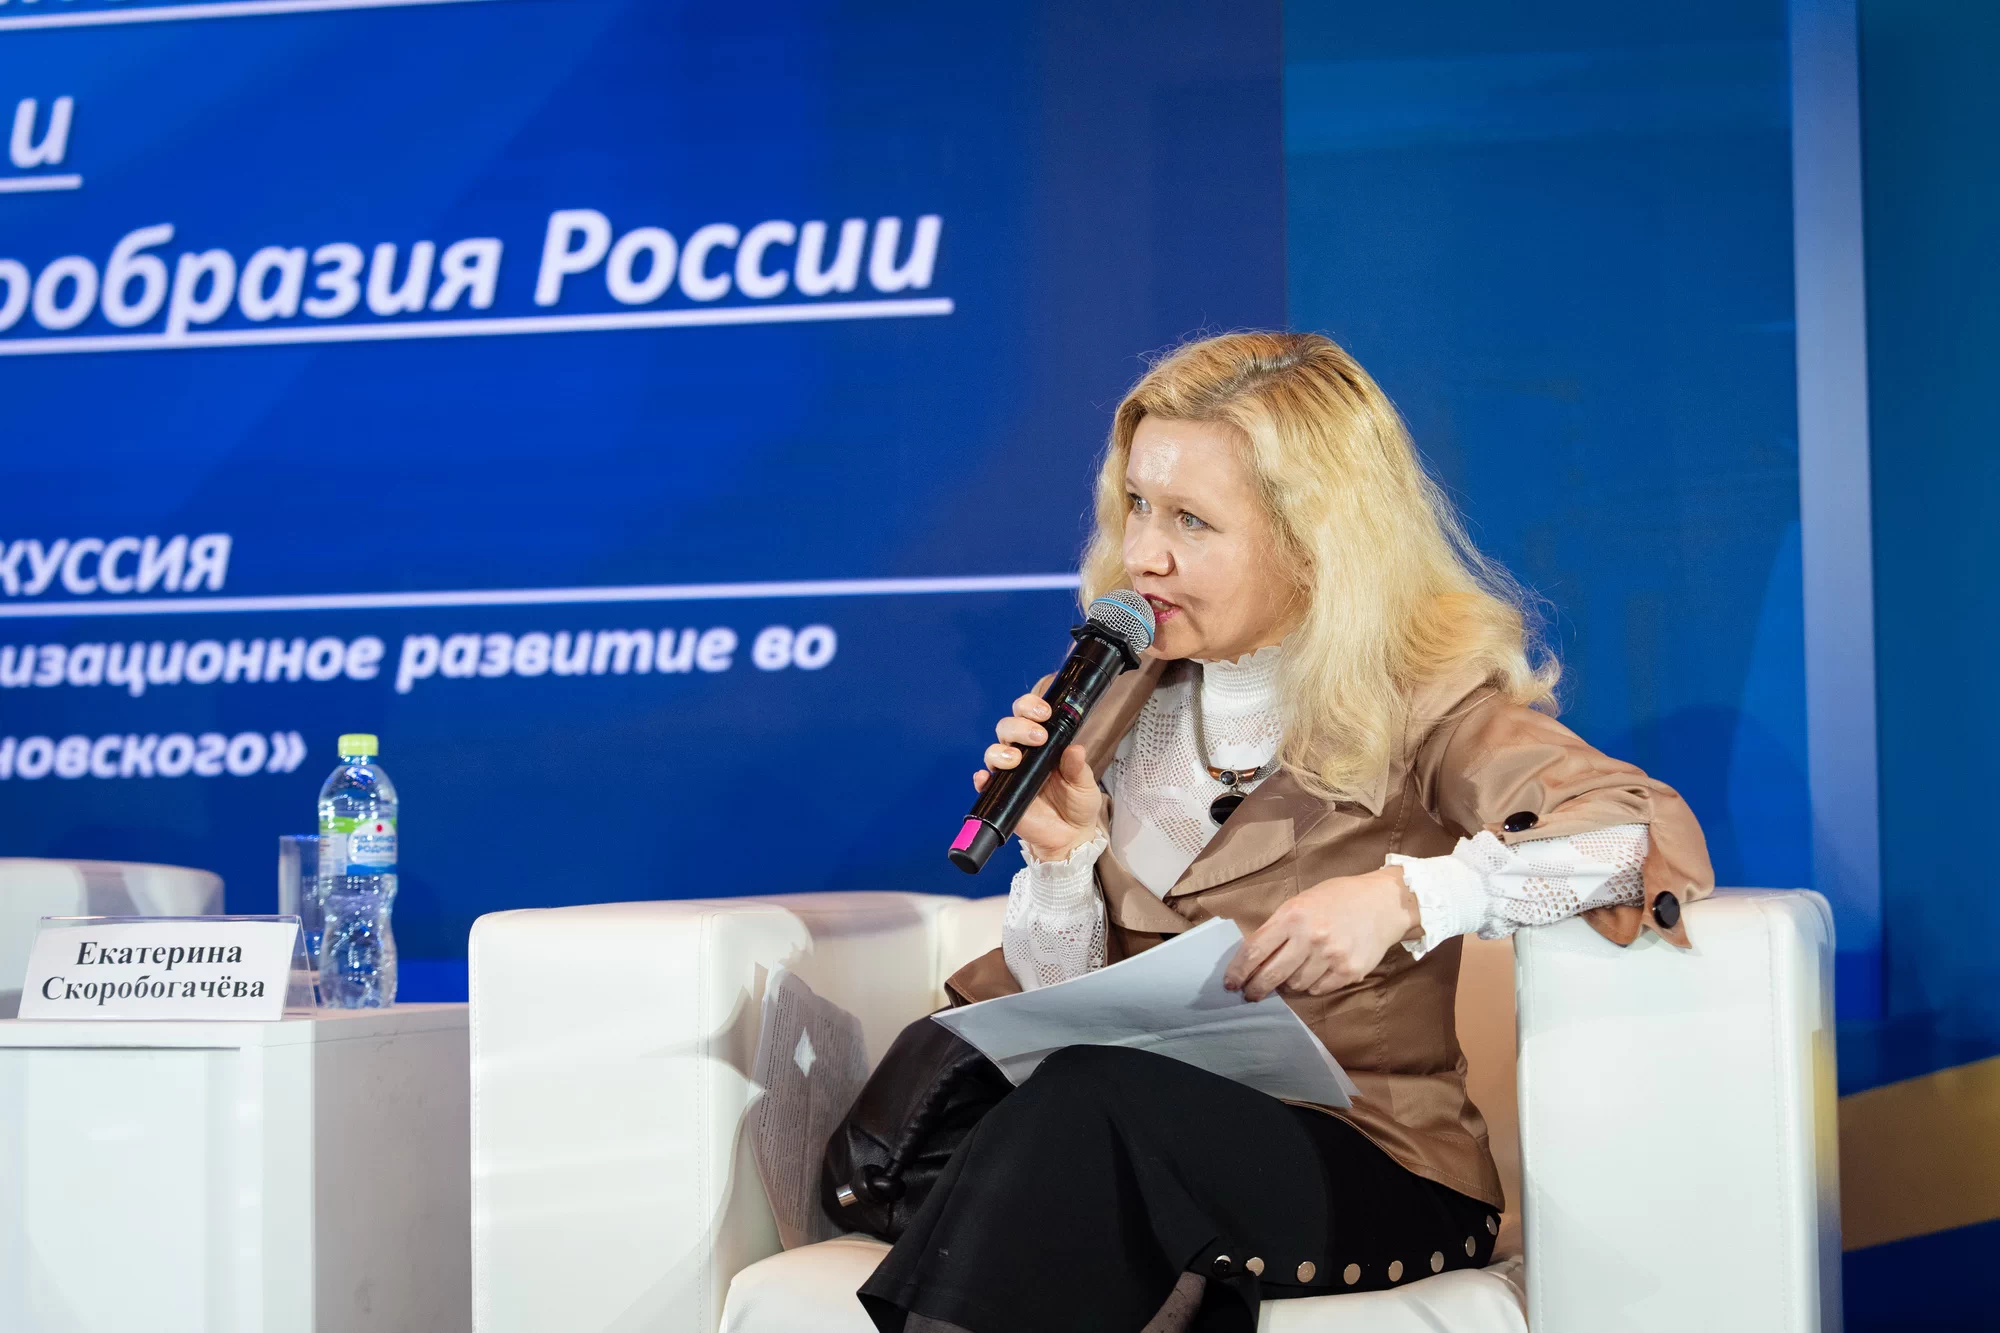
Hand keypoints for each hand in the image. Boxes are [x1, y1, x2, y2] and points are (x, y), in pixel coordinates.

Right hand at [973, 691, 1103, 861]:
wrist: (1070, 836)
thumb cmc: (1078, 803)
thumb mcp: (1085, 784)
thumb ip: (1078, 768)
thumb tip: (1075, 749)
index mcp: (1043, 743)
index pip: (1028, 715)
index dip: (1030, 706)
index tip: (1044, 712)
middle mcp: (1022, 753)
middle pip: (1007, 727)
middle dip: (1019, 725)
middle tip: (1038, 736)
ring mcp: (1009, 774)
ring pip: (994, 751)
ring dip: (1001, 750)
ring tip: (1016, 758)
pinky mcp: (1000, 795)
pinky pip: (984, 784)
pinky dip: (981, 778)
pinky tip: (985, 778)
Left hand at [1224, 867, 1420, 1001]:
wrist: (1383, 903)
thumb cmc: (1338, 898)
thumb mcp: (1302, 901)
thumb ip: (1279, 926)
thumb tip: (1254, 957)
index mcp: (1293, 916)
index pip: (1255, 950)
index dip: (1238, 971)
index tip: (1230, 983)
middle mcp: (1310, 938)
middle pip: (1271, 975)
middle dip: (1255, 988)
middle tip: (1249, 994)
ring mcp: (1331, 957)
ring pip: (1296, 985)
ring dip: (1288, 985)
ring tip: (1289, 977)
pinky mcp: (1349, 972)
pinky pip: (1319, 990)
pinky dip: (1312, 986)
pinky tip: (1314, 974)